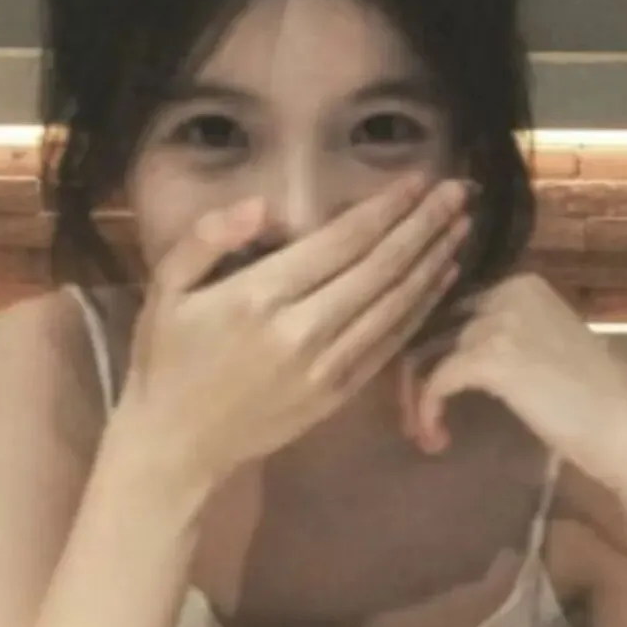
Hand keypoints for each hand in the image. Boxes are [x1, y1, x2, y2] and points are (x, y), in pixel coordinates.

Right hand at [120, 175, 471, 495]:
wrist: (177, 446)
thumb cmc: (168, 359)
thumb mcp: (165, 288)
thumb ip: (207, 239)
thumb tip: (260, 206)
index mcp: (259, 297)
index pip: (340, 242)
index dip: (385, 209)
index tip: (417, 179)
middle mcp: (302, 330)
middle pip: (380, 269)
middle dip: (424, 226)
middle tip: (457, 192)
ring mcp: (326, 367)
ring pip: (395, 306)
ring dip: (432, 262)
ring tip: (461, 226)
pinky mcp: (339, 395)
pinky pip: (390, 344)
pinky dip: (421, 308)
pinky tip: (442, 279)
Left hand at [400, 273, 626, 496]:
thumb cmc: (592, 400)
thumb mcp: (540, 350)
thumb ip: (499, 339)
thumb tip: (441, 354)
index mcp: (520, 283)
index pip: (449, 307)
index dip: (428, 349)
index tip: (422, 390)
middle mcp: (506, 290)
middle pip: (431, 326)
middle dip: (412, 374)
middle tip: (413, 419)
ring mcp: (498, 320)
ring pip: (425, 354)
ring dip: (417, 400)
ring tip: (427, 436)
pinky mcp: (491, 356)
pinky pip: (435, 381)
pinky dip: (427, 411)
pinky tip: (437, 438)